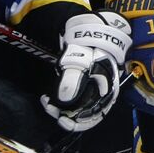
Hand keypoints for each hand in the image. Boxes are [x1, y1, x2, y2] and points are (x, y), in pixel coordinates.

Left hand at [41, 11, 130, 131]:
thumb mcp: (81, 60)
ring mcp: (92, 91)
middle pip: (84, 116)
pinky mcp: (83, 87)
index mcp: (106, 93)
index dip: (77, 123)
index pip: (93, 118)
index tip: (60, 119)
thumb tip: (64, 100)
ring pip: (77, 109)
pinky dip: (61, 103)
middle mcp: (101, 96)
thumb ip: (72, 80)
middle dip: (65, 115)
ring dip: (61, 109)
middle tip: (49, 107)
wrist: (93, 29)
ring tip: (48, 102)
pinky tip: (50, 98)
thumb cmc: (91, 45)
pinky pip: (73, 101)